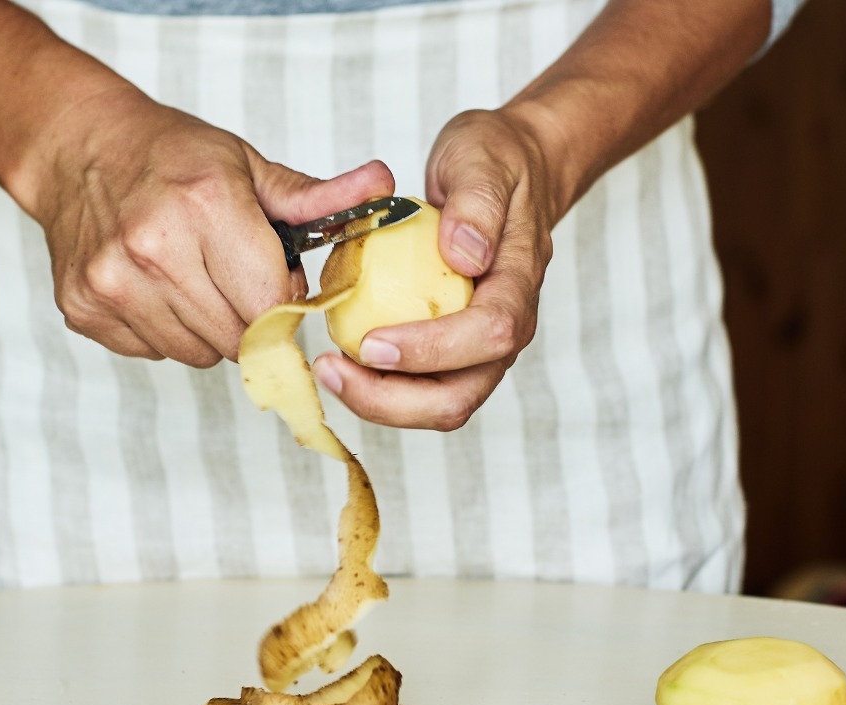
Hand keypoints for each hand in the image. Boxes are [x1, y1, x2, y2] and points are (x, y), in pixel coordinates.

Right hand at [29, 87, 393, 366]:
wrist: (77, 149)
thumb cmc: (171, 156)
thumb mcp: (247, 165)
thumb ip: (316, 197)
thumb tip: (385, 189)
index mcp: (205, 207)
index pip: (272, 306)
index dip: (286, 305)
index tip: (280, 286)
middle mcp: (153, 249)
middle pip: (237, 338)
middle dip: (250, 320)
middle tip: (234, 278)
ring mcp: (113, 284)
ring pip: (196, 354)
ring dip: (207, 329)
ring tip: (193, 278)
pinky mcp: (84, 310)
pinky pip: (154, 352)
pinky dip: (164, 330)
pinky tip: (155, 286)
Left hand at [312, 107, 557, 429]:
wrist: (510, 172)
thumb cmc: (497, 163)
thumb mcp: (484, 159)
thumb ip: (477, 203)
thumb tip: (464, 255)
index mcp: (518, 286)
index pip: (488, 335)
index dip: (431, 349)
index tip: (371, 343)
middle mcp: (505, 330)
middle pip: (459, 397)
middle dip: (392, 401)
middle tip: (332, 371)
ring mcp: (479, 348)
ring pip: (436, 405)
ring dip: (378, 401)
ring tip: (327, 370)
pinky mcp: (453, 351)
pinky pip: (417, 387)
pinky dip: (377, 385)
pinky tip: (338, 360)